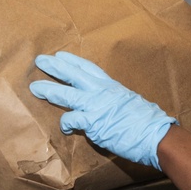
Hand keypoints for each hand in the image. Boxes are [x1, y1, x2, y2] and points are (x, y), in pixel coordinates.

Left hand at [30, 51, 176, 169]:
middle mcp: (101, 92)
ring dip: (49, 90)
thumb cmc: (148, 122)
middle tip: (40, 60)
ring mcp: (96, 106)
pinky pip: (72, 119)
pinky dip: (66, 123)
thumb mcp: (130, 103)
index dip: (73, 60)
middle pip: (74, 74)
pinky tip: (64, 127)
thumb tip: (109, 108)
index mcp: (111, 86)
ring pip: (66, 94)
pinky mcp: (93, 122)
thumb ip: (115, 102)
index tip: (60, 54)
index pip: (89, 68)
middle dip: (55, 66)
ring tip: (35, 87)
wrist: (155, 135)